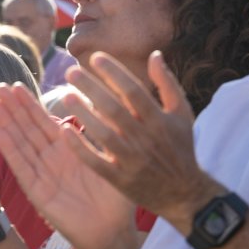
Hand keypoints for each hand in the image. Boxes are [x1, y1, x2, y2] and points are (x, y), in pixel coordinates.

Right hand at [0, 82, 136, 248]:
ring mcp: (43, 176)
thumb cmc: (117, 199)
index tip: (16, 86)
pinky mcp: (38, 193)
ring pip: (22, 145)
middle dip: (13, 109)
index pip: (45, 123)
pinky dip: (11, 152)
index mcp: (69, 150)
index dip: (30, 105)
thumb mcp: (110, 160)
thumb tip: (101, 104)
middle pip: (29, 130)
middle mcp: (52, 160)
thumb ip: (101, 135)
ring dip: (7, 125)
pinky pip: (23, 169)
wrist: (113, 233)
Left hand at [62, 52, 217, 226]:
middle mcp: (145, 138)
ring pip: (103, 134)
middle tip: (70, 72)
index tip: (95, 57)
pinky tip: (64, 130)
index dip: (114, 73)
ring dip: (83, 114)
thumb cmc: (180, 148)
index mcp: (160, 120)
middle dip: (91, 88)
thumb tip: (155, 55)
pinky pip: (95, 161)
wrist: (184, 194)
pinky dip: (80, 147)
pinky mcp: (119, 178)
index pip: (134, 91)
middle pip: (114, 109)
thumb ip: (167, 84)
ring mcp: (132, 160)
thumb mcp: (182, 114)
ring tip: (65, 96)